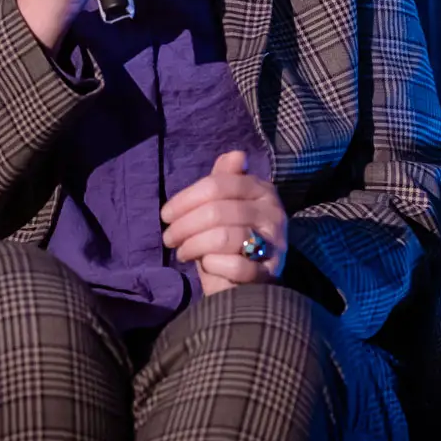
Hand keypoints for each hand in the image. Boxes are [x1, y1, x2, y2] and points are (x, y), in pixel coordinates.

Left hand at [161, 150, 287, 294]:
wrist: (244, 285)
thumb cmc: (227, 242)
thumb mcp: (221, 207)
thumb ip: (224, 180)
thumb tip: (237, 155)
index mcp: (262, 191)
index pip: (218, 185)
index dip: (186, 199)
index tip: (166, 214)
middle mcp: (273, 213)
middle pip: (217, 211)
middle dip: (184, 225)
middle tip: (169, 238)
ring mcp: (274, 244)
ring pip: (223, 236)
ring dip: (193, 245)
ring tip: (182, 252)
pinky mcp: (269, 273)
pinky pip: (236, 266)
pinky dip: (214, 265)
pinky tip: (205, 265)